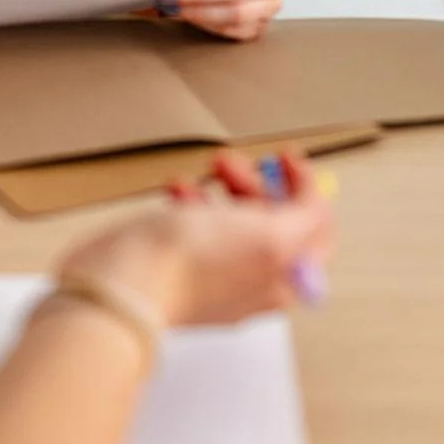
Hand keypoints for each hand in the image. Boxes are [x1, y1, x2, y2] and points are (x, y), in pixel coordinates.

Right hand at [55, 153, 333, 327]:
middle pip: (273, 223)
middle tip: (240, 162)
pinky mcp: (180, 266)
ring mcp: (215, 275)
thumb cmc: (191, 266)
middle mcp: (252, 281)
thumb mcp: (270, 235)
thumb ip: (303, 221)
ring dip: (227, 186)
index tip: (288, 161)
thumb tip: (317, 207)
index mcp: (282, 279)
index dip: (306, 191)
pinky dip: (192, 199)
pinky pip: (195, 226)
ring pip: (233, 220)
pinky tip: (180, 187)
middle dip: (260, 183)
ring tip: (210, 167)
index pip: (315, 233)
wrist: (126, 282)